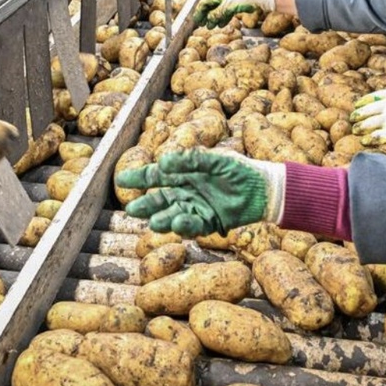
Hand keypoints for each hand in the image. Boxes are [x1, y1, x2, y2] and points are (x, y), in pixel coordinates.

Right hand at [118, 149, 284, 236]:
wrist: (264, 189)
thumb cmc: (240, 170)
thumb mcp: (216, 160)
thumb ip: (191, 160)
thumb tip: (163, 161)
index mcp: (186, 173)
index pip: (158, 175)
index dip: (140, 178)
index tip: (121, 181)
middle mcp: (187, 192)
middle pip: (161, 199)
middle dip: (146, 205)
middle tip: (132, 210)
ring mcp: (196, 207)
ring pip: (173, 214)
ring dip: (162, 218)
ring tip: (152, 221)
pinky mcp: (209, 222)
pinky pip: (193, 225)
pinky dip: (184, 225)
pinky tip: (177, 223)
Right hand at [193, 0, 273, 27]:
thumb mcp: (227, 7)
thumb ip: (216, 14)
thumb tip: (209, 20)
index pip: (204, 2)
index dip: (199, 12)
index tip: (196, 21)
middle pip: (211, 5)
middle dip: (206, 15)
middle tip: (202, 25)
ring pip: (219, 8)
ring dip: (214, 17)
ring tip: (211, 27)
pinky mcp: (238, 2)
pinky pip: (227, 10)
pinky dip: (223, 17)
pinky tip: (222, 23)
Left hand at [350, 88, 385, 150]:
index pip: (373, 96)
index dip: (363, 101)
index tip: (358, 104)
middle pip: (368, 110)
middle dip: (358, 115)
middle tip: (353, 118)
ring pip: (369, 123)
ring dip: (360, 127)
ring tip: (355, 129)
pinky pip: (376, 136)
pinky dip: (369, 138)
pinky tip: (365, 140)